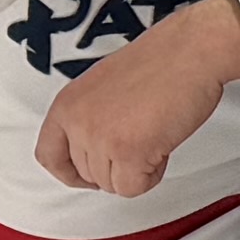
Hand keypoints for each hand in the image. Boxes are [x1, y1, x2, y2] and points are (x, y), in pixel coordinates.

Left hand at [36, 0, 239, 198]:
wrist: (191, 51)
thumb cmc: (162, 60)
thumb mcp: (104, 85)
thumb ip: (91, 116)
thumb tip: (96, 146)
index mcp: (68, 103)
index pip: (49, 155)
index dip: (69, 173)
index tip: (85, 175)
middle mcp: (78, 121)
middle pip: (86, 174)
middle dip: (115, 167)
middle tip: (138, 144)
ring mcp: (101, 137)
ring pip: (111, 184)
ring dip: (136, 170)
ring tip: (153, 138)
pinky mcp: (128, 152)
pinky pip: (133, 188)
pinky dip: (151, 176)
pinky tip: (161, 148)